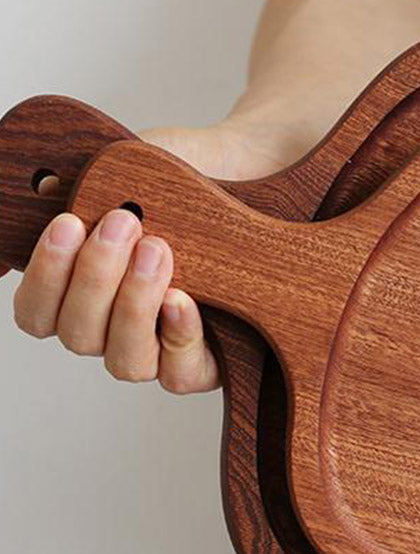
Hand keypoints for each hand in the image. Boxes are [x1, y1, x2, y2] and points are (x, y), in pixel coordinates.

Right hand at [11, 116, 296, 392]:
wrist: (248, 178)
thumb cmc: (181, 185)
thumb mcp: (127, 178)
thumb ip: (85, 191)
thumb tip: (47, 195)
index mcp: (82, 296)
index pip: (38, 312)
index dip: (46, 277)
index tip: (69, 222)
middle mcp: (114, 333)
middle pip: (80, 337)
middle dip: (96, 278)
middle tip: (123, 224)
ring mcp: (159, 355)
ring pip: (125, 362)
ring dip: (133, 305)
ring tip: (159, 251)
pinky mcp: (204, 367)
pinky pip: (179, 375)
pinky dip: (178, 336)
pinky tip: (182, 300)